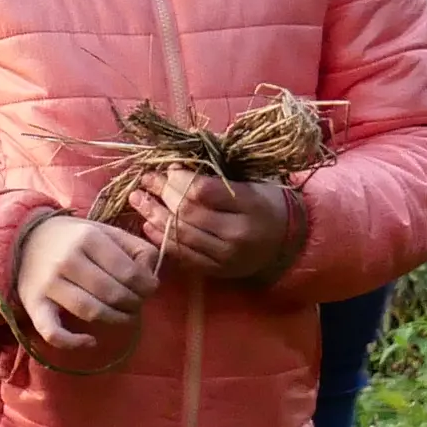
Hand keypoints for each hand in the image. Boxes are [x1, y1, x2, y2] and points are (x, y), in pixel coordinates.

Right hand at [11, 212, 159, 366]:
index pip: (129, 273)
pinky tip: (90, 341)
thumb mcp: (107, 232)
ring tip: (123, 318)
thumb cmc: (74, 239)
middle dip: (133, 304)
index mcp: (88, 238)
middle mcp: (67, 260)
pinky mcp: (33, 304)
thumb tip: (151, 276)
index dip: (147, 287)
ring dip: (115, 320)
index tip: (149, 290)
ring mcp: (48, 284)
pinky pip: (52, 332)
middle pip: (113, 294)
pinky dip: (73, 342)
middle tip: (135, 304)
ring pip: (91, 312)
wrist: (26, 240)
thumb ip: (136, 248)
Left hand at [146, 171, 305, 285]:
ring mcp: (225, 255)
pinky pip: (181, 255)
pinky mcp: (216, 270)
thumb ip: (217, 173)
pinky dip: (160, 238)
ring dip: (153, 215)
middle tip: (147, 180)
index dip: (178, 179)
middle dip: (161, 194)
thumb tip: (179, 156)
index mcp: (250, 205)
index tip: (168, 169)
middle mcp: (237, 233)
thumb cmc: (266, 205)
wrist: (288, 243)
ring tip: (138, 199)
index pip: (202, 191)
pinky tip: (148, 224)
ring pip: (180, 234)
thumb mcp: (251, 183)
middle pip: (187, 212)